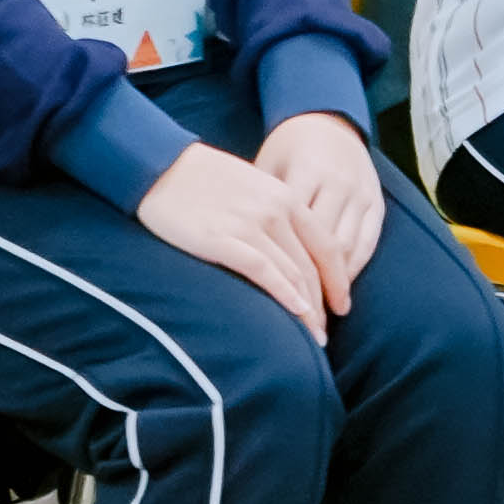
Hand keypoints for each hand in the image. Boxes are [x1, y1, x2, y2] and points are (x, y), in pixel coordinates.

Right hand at [136, 143, 340, 333]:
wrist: (160, 166)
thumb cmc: (205, 180)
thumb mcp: (253, 188)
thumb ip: (277, 214)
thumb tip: (291, 251)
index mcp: (287, 197)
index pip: (326, 246)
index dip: (339, 279)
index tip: (342, 305)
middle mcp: (276, 210)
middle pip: (311, 266)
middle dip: (323, 304)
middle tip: (324, 335)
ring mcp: (250, 224)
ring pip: (292, 273)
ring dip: (307, 309)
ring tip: (312, 337)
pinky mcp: (223, 239)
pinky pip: (263, 271)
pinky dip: (283, 294)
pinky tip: (295, 312)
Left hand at [257, 109, 387, 309]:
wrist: (326, 121)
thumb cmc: (286, 150)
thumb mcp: (266, 167)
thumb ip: (257, 204)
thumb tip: (230, 246)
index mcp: (306, 171)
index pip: (293, 231)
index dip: (284, 268)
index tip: (272, 298)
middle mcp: (336, 182)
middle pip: (322, 245)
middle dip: (310, 286)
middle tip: (297, 320)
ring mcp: (359, 192)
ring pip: (346, 248)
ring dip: (333, 284)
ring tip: (318, 315)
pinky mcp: (375, 200)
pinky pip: (367, 242)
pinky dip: (354, 268)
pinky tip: (340, 289)